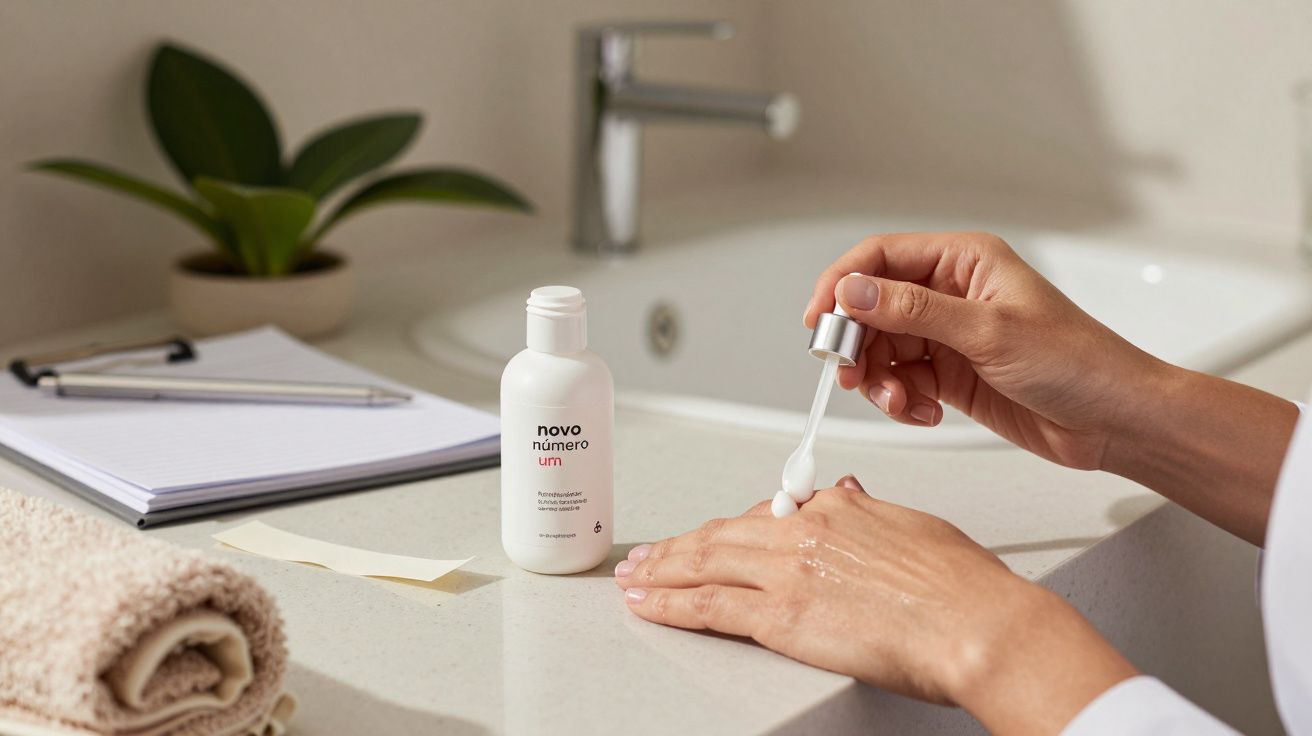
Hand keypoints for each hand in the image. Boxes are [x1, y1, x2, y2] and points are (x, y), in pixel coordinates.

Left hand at [616, 477, 1136, 733]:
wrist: (978, 623)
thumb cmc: (964, 587)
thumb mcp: (916, 527)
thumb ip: (872, 514)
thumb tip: (850, 497)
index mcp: (837, 508)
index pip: (767, 515)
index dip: (734, 530)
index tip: (716, 537)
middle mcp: (804, 531)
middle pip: (722, 534)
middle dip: (678, 546)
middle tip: (648, 554)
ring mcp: (787, 571)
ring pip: (703, 563)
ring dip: (661, 570)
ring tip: (634, 577)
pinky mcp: (780, 616)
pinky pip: (707, 606)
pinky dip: (669, 603)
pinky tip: (647, 604)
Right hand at [803, 232, 1163, 469]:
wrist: (1115, 420)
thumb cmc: (1077, 363)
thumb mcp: (988, 332)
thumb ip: (913, 310)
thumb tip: (853, 291)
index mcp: (965, 261)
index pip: (881, 258)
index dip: (843, 285)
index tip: (820, 321)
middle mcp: (952, 293)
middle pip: (873, 308)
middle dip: (858, 344)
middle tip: (852, 374)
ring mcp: (951, 335)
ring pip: (883, 350)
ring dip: (880, 380)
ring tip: (901, 403)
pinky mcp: (952, 374)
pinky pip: (903, 381)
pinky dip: (903, 401)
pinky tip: (925, 412)